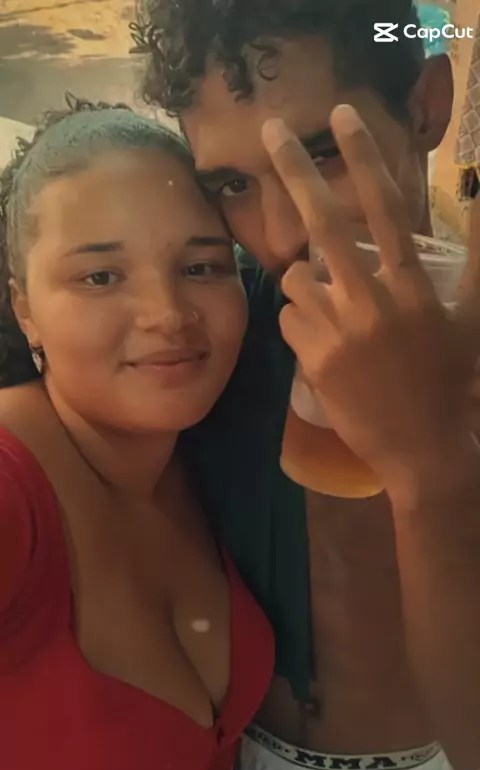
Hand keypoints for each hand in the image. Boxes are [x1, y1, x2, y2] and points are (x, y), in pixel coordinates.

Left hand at [262, 106, 479, 496]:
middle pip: (325, 224)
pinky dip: (301, 323)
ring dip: (308, 284)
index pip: (387, 208)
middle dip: (295, 170)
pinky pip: (290, 320)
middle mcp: (374, 300)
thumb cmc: (453, 380)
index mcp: (413, 285)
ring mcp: (341, 332)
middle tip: (270, 129)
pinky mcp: (316, 361)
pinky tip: (324, 344)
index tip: (340, 115)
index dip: (364, 157)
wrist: (426, 448)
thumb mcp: (472, 317)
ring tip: (333, 311)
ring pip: (298, 278)